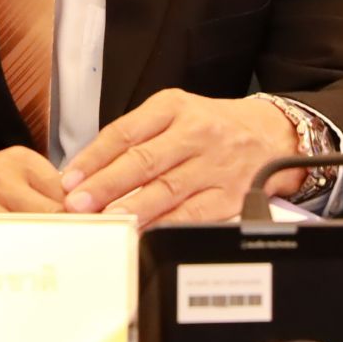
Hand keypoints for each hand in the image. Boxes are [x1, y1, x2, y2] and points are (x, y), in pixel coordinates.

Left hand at [58, 91, 301, 227]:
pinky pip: (192, 214)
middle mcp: (195, 133)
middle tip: (78, 203)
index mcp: (173, 107)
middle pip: (144, 161)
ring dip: (132, 209)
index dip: (94, 158)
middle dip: (106, 185)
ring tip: (105, 221)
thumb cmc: (212, 126)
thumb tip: (89, 172)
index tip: (70, 179)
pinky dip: (165, 226)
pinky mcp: (230, 194)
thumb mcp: (175, 113)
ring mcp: (214, 165)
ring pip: (167, 189)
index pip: (125, 132)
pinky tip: (142, 234)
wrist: (272, 134)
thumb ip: (136, 137)